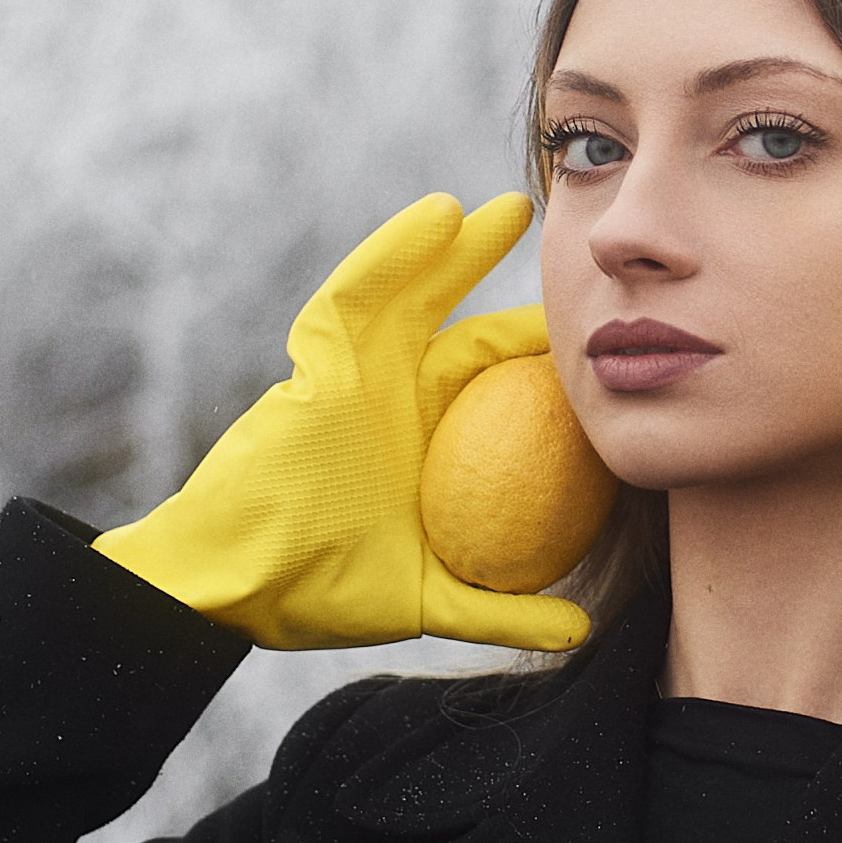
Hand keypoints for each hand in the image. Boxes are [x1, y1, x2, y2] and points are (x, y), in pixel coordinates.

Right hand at [95, 194, 587, 652]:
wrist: (239, 588)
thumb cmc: (321, 593)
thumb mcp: (431, 601)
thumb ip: (503, 610)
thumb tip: (582, 632)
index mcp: (427, 443)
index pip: (496, 385)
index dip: (542, 356)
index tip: (602, 334)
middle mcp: (394, 398)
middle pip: (462, 325)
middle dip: (510, 286)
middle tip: (565, 242)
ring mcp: (354, 374)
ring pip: (414, 293)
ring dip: (458, 246)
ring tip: (511, 210)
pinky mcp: (315, 359)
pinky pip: (358, 293)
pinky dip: (397, 250)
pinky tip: (439, 214)